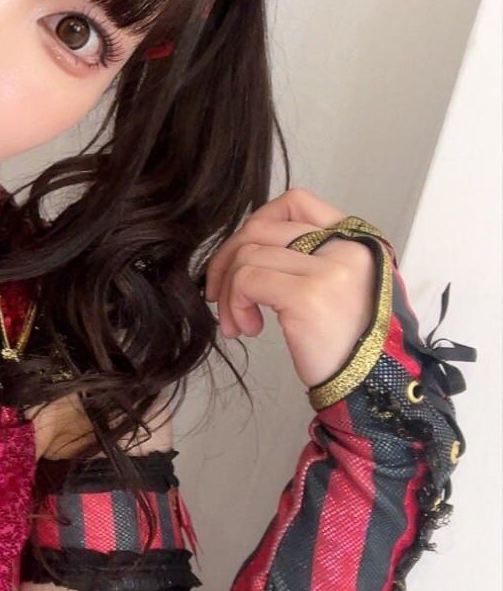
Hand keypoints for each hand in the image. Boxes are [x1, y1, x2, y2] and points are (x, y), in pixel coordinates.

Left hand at [203, 187, 377, 390]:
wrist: (371, 389)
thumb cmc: (347, 344)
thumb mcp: (338, 288)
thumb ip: (306, 258)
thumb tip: (245, 246)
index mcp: (356, 241)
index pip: (296, 202)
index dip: (256, 223)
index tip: (241, 257)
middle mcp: (348, 247)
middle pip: (261, 227)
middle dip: (227, 258)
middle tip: (219, 293)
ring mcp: (330, 268)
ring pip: (247, 254)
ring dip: (229, 291)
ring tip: (239, 323)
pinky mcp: (309, 293)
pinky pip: (247, 279)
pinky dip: (234, 303)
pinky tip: (247, 328)